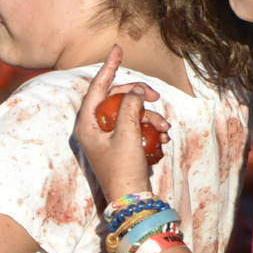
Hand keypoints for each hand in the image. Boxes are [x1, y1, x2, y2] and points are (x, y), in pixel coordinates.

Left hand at [75, 46, 160, 200]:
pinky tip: (164, 137)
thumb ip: (130, 107)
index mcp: (87, 124)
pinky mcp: (121, 146)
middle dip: (138, 97)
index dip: (108, 67)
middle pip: (116, 99)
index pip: (96, 88)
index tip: (118, 49)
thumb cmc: (124, 170)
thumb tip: (134, 90)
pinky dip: (150, 129)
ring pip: (130, 113)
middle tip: (156, 97)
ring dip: (150, 117)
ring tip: (164, 128)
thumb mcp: (127, 134)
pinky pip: (136, 128)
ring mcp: (108, 138)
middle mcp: (94, 129)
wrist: (133, 202)